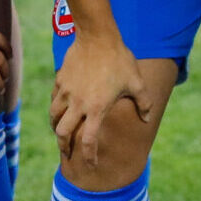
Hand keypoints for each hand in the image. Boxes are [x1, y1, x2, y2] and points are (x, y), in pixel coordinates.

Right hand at [50, 32, 155, 167]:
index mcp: (97, 108)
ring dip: (56, 127)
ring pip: (54, 116)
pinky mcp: (60, 80)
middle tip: (67, 152)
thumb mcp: (136, 82)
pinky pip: (54, 98)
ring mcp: (66, 91)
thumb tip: (147, 119)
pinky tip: (60, 106)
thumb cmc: (119, 59)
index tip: (91, 164)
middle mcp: (78, 104)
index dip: (89, 156)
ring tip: (61, 131)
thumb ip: (143, 103)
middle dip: (64, 146)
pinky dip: (55, 107)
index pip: (89, 141)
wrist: (97, 36)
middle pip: (63, 133)